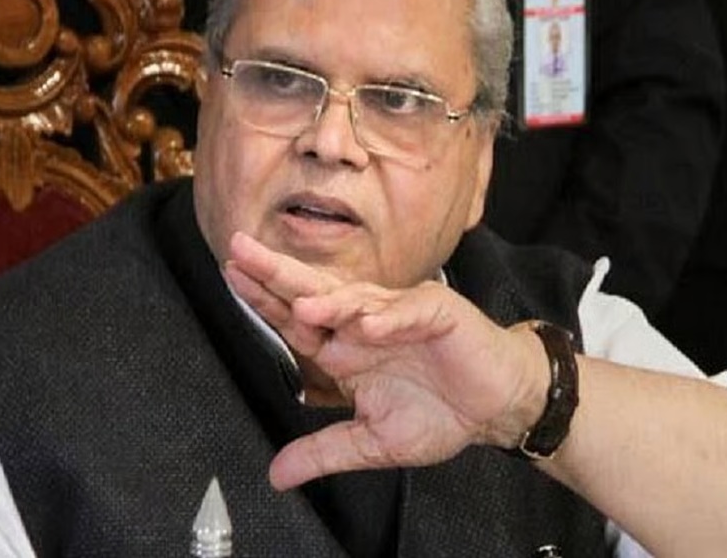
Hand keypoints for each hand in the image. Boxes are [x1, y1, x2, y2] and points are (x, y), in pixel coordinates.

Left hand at [222, 232, 546, 489]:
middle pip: (315, 291)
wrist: (496, 406)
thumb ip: (323, 452)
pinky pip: (409, 312)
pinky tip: (370, 325)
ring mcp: (400, 313)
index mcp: (346, 347)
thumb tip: (278, 475)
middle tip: (242, 251)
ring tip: (304, 305)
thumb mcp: (371, 441)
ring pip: (359, 299)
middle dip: (278, 272)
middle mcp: (366, 322)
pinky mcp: (437, 313)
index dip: (264, 298)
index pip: (296, 318)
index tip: (230, 277)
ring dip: (331, 300)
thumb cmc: (439, 413)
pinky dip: (390, 318)